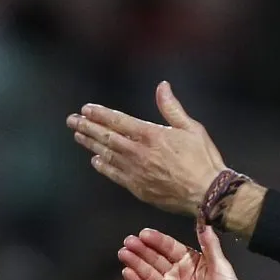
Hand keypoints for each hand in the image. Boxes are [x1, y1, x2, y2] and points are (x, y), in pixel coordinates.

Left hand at [67, 81, 226, 214]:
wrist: (207, 193)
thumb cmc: (203, 160)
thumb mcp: (191, 128)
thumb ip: (171, 108)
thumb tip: (162, 86)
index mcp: (151, 135)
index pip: (117, 121)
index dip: (99, 114)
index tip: (86, 110)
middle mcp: (138, 152)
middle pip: (106, 137)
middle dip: (87, 127)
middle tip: (72, 121)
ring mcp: (136, 172)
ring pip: (106, 155)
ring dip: (91, 145)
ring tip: (79, 137)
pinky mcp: (138, 188)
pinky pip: (114, 175)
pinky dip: (103, 166)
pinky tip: (96, 161)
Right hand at [118, 225, 251, 279]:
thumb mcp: (222, 269)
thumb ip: (211, 247)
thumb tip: (206, 223)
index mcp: (190, 262)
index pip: (170, 247)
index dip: (158, 240)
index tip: (144, 233)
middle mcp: (176, 274)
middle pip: (155, 259)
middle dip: (141, 250)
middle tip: (128, 241)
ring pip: (148, 274)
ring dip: (135, 263)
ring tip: (124, 253)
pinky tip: (127, 273)